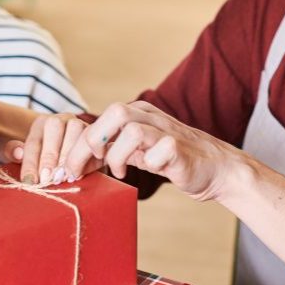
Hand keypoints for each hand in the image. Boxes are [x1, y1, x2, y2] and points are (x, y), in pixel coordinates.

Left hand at [5, 113, 101, 184]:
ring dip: (69, 156)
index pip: (34, 139)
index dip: (30, 162)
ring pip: (76, 130)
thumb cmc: (48, 162)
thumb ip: (17, 152)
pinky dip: (88, 159)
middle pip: (54, 126)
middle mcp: (63, 119)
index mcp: (43, 123)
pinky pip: (96, 141)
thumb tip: (17, 153)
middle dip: (50, 155)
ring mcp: (83, 124)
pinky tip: (80, 174)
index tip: (30, 181)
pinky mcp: (99, 136)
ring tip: (64, 177)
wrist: (81, 163)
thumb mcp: (29, 157)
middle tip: (48, 179)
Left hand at [63, 100, 242, 200]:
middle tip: (81, 169)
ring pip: (132, 129)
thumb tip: (78, 162)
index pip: (99, 121)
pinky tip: (148, 170)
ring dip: (116, 154)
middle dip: (90, 143)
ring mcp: (167, 131)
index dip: (78, 145)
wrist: (217, 169)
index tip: (67, 169)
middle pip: (113, 113)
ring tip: (119, 171)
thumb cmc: (173, 161)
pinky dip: (148, 162)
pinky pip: (159, 149)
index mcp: (137, 114)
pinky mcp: (180, 148)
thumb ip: (113, 151)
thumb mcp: (138, 152)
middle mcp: (150, 117)